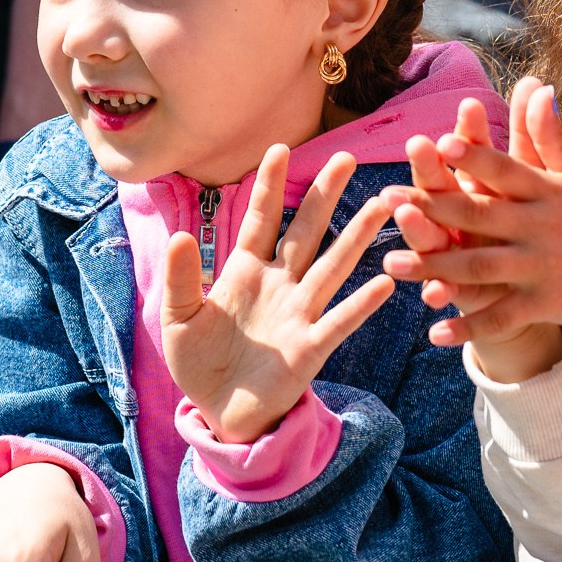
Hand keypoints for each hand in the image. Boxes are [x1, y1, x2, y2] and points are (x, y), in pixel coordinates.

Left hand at [163, 145, 399, 443]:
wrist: (219, 413)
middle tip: (346, 157)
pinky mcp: (310, 349)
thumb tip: (179, 235)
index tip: (280, 149)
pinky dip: (360, 305)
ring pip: (332, 267)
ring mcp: (299, 315)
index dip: (271, 186)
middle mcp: (278, 286)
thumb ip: (180, 278)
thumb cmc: (199, 363)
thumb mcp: (177, 319)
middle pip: (306, 232)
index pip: (261, 220)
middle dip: (325, 196)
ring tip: (384, 204)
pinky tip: (384, 283)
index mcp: (244, 273)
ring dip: (357, 237)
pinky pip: (339, 322)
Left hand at [384, 79, 561, 427]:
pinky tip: (432, 332)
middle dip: (431, 207)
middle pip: (480, 214)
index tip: (440, 141)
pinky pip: (500, 317)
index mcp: (548, 191)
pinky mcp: (543, 305)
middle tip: (385, 198)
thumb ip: (549, 137)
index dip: (475, 155)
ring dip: (434, 267)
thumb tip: (534, 86)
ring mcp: (541, 268)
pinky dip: (469, 326)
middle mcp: (542, 227)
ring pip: (480, 267)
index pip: (506, 169)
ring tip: (391, 265)